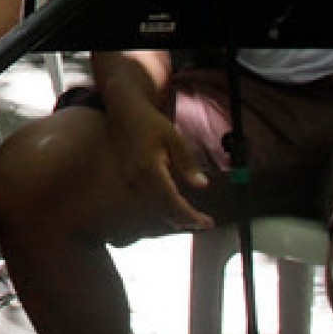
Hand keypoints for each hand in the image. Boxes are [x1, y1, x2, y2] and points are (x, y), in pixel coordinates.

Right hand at [108, 99, 212, 232]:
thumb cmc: (151, 121)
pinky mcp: (130, 177)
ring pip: (154, 207)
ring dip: (174, 216)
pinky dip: (163, 207)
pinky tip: (174, 209)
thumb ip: (187, 163)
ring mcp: (131, 179)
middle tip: (206, 223)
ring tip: (194, 220)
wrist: (124, 110)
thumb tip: (202, 185)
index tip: (208, 223)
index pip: (172, 200)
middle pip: (163, 208)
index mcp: (149, 168)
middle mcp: (137, 178)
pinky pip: (148, 199)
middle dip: (185, 219)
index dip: (190, 215)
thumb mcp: (174, 138)